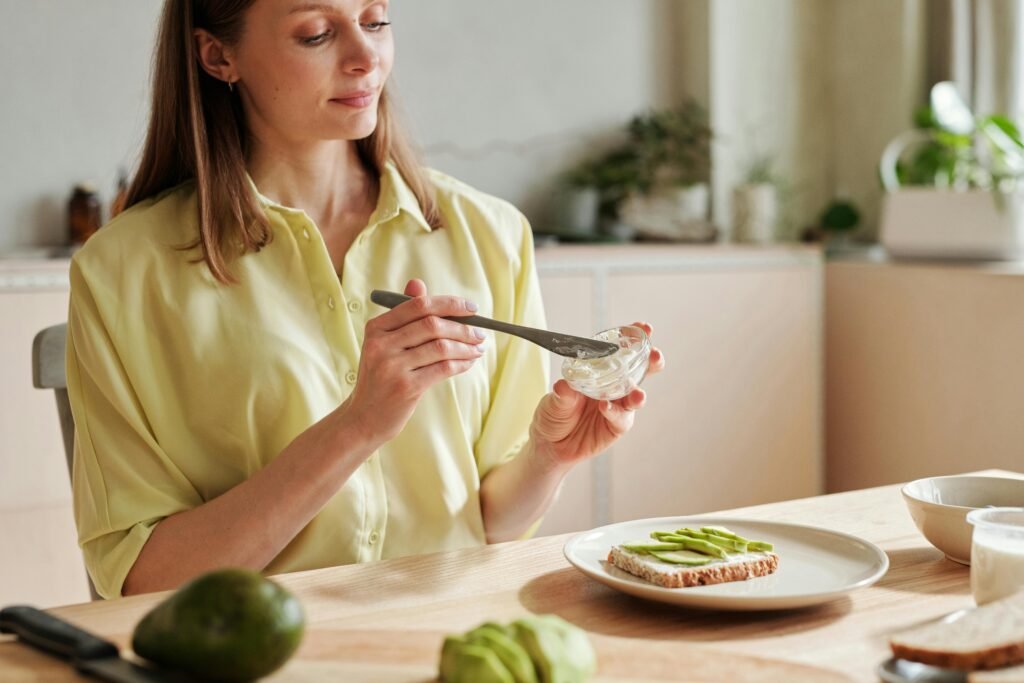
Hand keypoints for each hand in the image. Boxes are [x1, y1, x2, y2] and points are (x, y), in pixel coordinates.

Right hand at [340, 279, 484, 446]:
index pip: (418, 305)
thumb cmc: (380, 377)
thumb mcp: (384, 344)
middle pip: (432, 324)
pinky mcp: (405, 387)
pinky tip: (469, 363)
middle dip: (463, 327)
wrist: (363, 417)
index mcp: (376, 328)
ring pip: (441, 347)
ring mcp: (392, 366)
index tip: (471, 309)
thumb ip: (403, 315)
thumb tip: (418, 283)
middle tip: (480, 332)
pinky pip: (443, 369)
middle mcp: (381, 344)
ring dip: (466, 346)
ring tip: (478, 348)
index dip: (449, 304)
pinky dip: (461, 364)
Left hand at [528, 322, 664, 468]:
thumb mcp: (553, 400)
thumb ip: (562, 394)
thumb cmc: (553, 414)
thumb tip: (563, 385)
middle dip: (651, 362)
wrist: (549, 445)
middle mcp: (614, 386)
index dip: (634, 338)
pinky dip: (615, 412)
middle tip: (654, 356)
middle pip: (639, 371)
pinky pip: (621, 418)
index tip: (643, 327)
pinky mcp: (616, 427)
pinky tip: (605, 408)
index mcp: (601, 371)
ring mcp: (617, 407)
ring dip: (638, 394)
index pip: (621, 350)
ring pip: (635, 396)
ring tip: (638, 394)